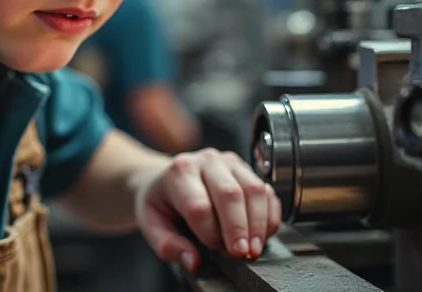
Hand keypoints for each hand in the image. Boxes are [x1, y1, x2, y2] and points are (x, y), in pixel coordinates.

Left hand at [134, 148, 281, 271]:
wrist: (164, 178)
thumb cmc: (160, 202)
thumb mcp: (151, 224)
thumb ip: (168, 245)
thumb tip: (193, 261)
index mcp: (179, 172)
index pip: (200, 206)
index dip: (209, 234)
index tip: (211, 249)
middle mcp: (206, 161)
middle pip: (230, 194)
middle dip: (239, 229)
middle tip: (242, 254)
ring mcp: (229, 162)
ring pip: (253, 189)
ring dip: (258, 223)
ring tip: (254, 248)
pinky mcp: (246, 169)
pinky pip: (266, 190)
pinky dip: (270, 215)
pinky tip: (263, 234)